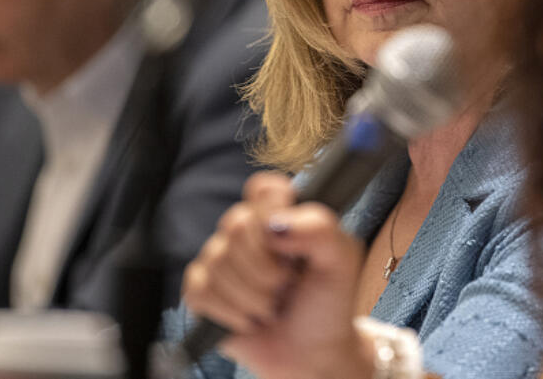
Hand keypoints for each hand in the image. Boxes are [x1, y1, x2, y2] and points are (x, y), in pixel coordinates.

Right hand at [181, 172, 375, 378]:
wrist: (312, 354)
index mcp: (280, 215)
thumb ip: (320, 228)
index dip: (272, 212)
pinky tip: (249, 320)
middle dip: (266, 265)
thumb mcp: (341, 260)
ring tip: (273, 305)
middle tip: (287, 283)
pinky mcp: (202, 291)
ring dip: (253, 295)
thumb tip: (275, 225)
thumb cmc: (327, 304)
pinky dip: (230, 312)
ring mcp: (220, 259)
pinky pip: (201, 289)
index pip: (262, 188)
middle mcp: (246, 232)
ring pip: (217, 259)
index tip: (292, 244)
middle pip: (235, 223)